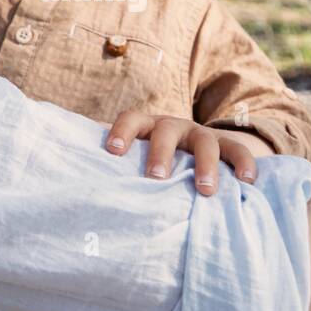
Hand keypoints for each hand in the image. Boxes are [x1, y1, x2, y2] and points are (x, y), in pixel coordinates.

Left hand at [104, 110, 265, 195]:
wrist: (194, 148)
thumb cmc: (150, 159)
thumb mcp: (132, 157)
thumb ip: (107, 165)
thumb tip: (63, 181)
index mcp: (145, 125)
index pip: (130, 119)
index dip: (120, 133)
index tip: (111, 153)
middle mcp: (172, 126)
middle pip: (165, 131)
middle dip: (160, 154)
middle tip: (154, 178)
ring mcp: (201, 135)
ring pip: (205, 143)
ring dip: (206, 166)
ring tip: (206, 191)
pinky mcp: (227, 147)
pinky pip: (239, 152)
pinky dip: (245, 164)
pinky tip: (247, 183)